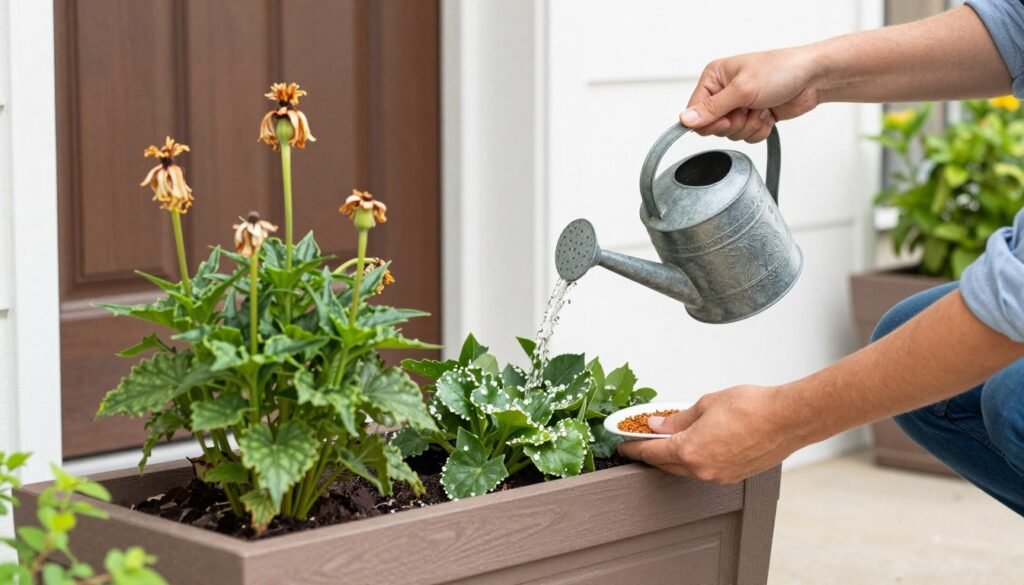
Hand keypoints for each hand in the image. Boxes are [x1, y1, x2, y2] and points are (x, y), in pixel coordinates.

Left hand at [617, 385, 807, 483]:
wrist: (788, 419)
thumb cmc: (754, 408)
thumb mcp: (706, 404)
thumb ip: (678, 419)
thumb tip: (659, 425)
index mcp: (690, 450)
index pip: (651, 452)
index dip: (634, 448)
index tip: (624, 445)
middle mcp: (702, 469)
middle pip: (666, 464)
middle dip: (652, 452)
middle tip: (643, 441)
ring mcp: (718, 475)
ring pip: (685, 469)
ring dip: (674, 456)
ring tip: (670, 439)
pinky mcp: (733, 475)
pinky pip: (704, 470)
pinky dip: (694, 460)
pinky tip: (696, 445)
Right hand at [681, 47, 822, 142]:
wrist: (813, 78)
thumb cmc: (781, 71)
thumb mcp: (742, 89)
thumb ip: (712, 108)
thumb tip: (685, 120)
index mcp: (714, 78)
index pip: (695, 111)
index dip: (709, 121)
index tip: (727, 117)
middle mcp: (724, 92)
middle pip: (713, 126)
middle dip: (735, 122)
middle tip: (749, 107)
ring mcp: (739, 106)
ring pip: (731, 134)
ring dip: (750, 125)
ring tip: (762, 107)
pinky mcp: (753, 117)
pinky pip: (747, 137)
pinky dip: (760, 129)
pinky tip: (769, 113)